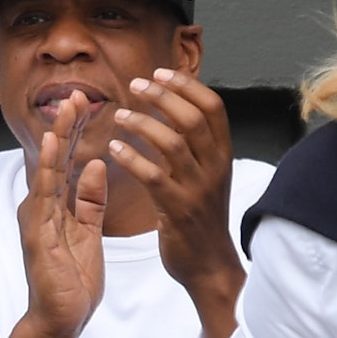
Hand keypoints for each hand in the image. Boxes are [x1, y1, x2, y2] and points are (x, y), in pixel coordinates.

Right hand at [8, 90, 107, 337]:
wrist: (60, 319)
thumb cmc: (72, 281)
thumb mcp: (89, 233)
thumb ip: (90, 200)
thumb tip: (98, 165)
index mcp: (55, 207)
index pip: (67, 162)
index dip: (76, 133)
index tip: (86, 105)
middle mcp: (40, 207)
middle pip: (55, 160)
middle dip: (65, 127)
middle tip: (75, 95)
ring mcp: (36, 219)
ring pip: (48, 170)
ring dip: (58, 138)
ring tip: (66, 110)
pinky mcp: (37, 233)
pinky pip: (45, 196)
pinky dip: (50, 169)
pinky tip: (57, 148)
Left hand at [109, 67, 243, 337]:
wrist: (209, 266)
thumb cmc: (200, 219)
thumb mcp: (207, 177)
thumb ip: (196, 146)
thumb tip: (177, 108)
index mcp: (223, 156)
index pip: (213, 107)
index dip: (187, 85)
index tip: (161, 72)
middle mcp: (215, 167)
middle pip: (193, 118)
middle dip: (163, 96)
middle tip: (134, 85)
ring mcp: (197, 189)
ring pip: (173, 143)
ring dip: (142, 123)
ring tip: (118, 115)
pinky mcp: (177, 210)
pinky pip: (153, 176)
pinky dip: (132, 158)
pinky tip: (114, 148)